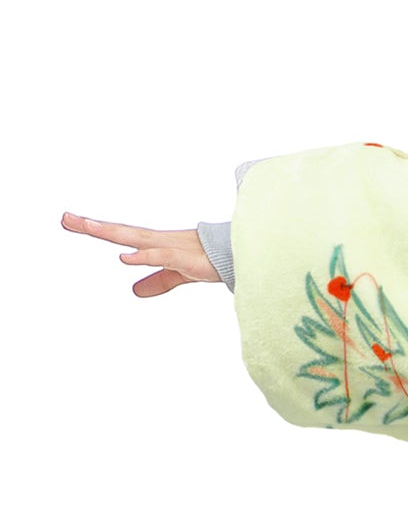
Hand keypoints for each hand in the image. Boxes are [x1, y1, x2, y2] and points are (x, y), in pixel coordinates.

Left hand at [60, 212, 219, 294]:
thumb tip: (134, 291)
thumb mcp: (177, 275)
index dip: (96, 228)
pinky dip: (143, 256)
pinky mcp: (185, 258)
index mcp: (155, 243)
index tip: (70, 221)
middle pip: (120, 231)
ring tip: (87, 227)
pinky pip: (161, 256)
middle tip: (66, 219)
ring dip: (111, 232)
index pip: (120, 234)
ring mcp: (171, 247)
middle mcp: (158, 241)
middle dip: (94, 226)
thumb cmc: (210, 261)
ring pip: (135, 238)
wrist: (240, 257)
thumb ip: (156, 281)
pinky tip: (124, 257)